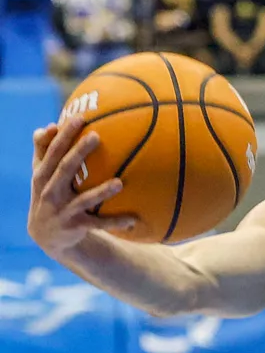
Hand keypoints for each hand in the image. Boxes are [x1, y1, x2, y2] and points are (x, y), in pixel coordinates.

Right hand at [27, 116, 127, 255]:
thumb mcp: (42, 174)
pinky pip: (99, 224)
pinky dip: (116, 222)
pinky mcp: (77, 227)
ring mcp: (63, 210)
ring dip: (102, 192)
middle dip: (78, 152)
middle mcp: (50, 191)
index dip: (63, 135)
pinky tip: (134, 219)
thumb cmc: (49, 193)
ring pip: (84, 199)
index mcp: (43, 175)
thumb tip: (48, 126)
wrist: (46, 234)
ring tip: (119, 183)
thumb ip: (43, 151)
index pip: (52, 151)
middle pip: (65, 168)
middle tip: (96, 136)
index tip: (79, 118)